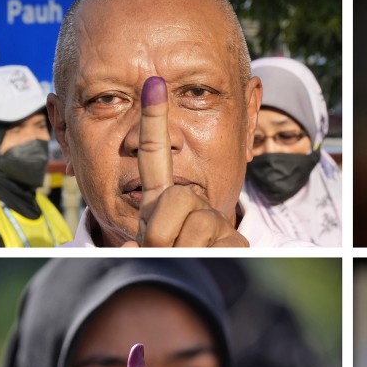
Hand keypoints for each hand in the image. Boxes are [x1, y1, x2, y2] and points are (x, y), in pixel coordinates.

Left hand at [125, 76, 247, 246]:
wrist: (201, 282)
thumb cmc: (164, 263)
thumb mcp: (139, 250)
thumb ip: (130, 247)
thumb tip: (130, 250)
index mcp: (165, 198)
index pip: (156, 157)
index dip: (155, 121)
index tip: (154, 85)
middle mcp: (193, 202)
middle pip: (176, 197)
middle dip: (159, 230)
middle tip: (159, 248)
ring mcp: (216, 220)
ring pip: (194, 226)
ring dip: (178, 250)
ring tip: (182, 258)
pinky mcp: (236, 239)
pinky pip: (213, 246)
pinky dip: (201, 260)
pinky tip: (206, 261)